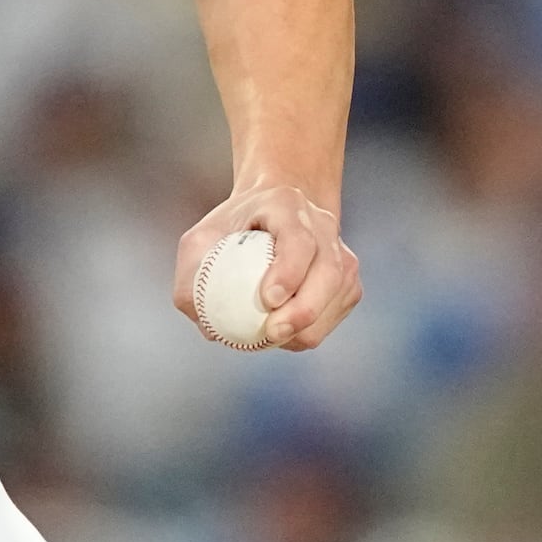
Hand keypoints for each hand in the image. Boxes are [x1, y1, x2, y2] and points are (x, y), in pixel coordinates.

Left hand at [174, 183, 359, 350]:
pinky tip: (285, 330)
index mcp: (285, 205)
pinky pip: (336, 314)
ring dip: (308, 325)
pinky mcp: (349, 280)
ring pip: (338, 296)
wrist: (270, 214)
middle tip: (272, 332)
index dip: (288, 271)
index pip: (298, 239)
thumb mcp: (200, 240)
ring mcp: (341, 252)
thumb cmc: (231, 230)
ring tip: (274, 336)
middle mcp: (322, 224)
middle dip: (304, 310)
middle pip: (329, 272)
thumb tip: (204, 321)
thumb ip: (192, 275)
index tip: (268, 299)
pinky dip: (312, 329)